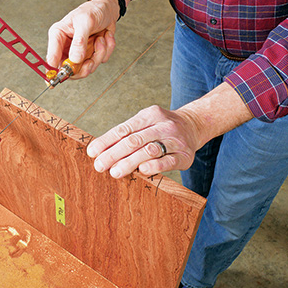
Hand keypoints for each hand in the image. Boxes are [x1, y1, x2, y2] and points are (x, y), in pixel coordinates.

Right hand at [46, 0, 117, 78]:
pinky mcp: (90, 54)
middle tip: (91, 60)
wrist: (108, 9)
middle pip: (69, 71)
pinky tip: (105, 37)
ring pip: (87, 68)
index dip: (54, 72)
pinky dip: (106, 50)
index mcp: (58, 37)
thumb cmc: (93, 10)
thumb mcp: (86, 21)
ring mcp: (78, 53)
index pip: (51, 60)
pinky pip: (99, 61)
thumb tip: (74, 60)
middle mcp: (66, 47)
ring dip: (98, 54)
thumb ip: (79, 41)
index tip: (62, 76)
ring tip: (101, 39)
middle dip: (84, 67)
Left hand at [86, 105, 201, 177]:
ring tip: (115, 172)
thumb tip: (99, 151)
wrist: (195, 125)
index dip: (106, 141)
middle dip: (114, 154)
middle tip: (99, 166)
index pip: (123, 129)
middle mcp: (163, 125)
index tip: (92, 152)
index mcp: (149, 115)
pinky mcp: (185, 155)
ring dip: (130, 162)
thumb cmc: (161, 128)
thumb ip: (126, 134)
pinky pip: (168, 161)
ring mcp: (175, 140)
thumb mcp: (145, 123)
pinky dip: (155, 166)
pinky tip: (142, 171)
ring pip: (149, 150)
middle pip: (134, 140)